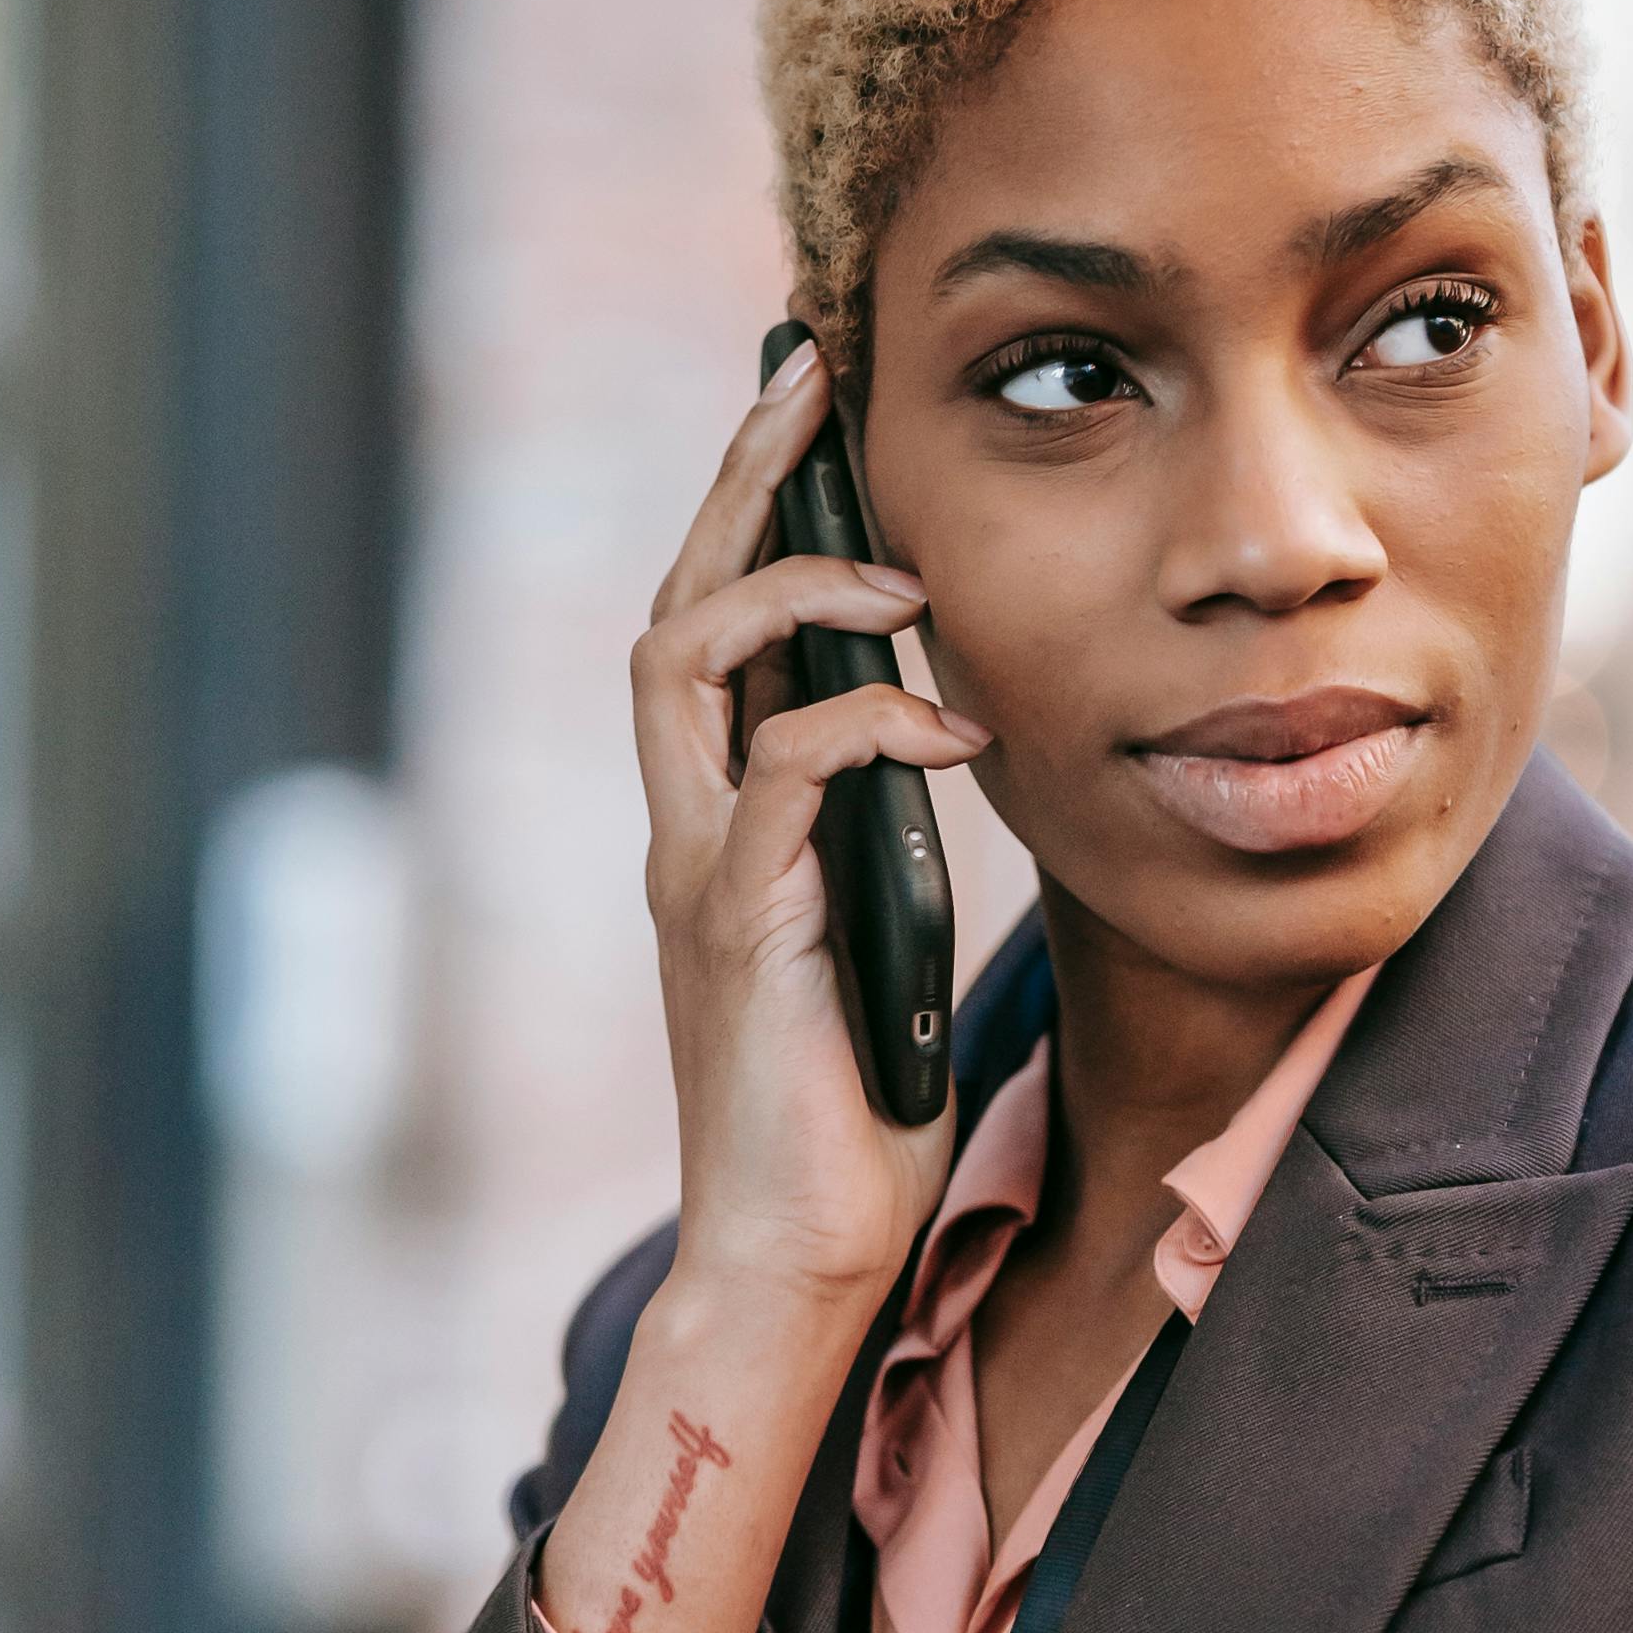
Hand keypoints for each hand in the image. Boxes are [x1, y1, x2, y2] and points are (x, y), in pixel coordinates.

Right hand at [532, 347, 987, 1632]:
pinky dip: (863, 726)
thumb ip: (889, 833)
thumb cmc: (852, 1113)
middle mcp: (686, 830)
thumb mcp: (888, 931)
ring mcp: (697, 876)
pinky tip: (949, 724)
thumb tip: (959, 735)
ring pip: (682, 664)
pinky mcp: (735, 931)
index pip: (709, 630)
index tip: (814, 407)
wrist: (803, 1254)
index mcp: (719, 822)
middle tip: (808, 379)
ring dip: (789, 594)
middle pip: (673, 606)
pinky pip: (779, 779)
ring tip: (894, 575)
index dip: (752, 512)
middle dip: (738, 484)